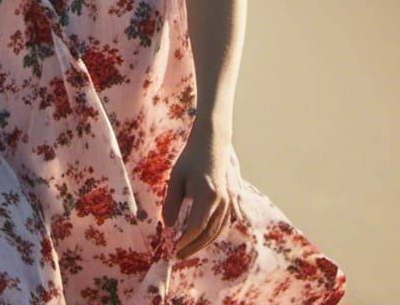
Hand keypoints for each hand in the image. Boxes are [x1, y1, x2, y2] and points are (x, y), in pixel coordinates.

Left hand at [162, 135, 242, 260]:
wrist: (211, 144)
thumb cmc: (190, 159)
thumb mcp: (176, 178)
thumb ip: (172, 203)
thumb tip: (169, 227)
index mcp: (207, 195)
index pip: (196, 227)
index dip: (184, 241)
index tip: (172, 248)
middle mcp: (221, 201)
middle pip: (208, 234)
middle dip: (192, 247)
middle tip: (177, 255)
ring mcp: (228, 202)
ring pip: (217, 232)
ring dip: (202, 244)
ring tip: (186, 249)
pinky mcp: (230, 202)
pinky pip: (223, 225)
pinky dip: (212, 235)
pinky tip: (200, 239)